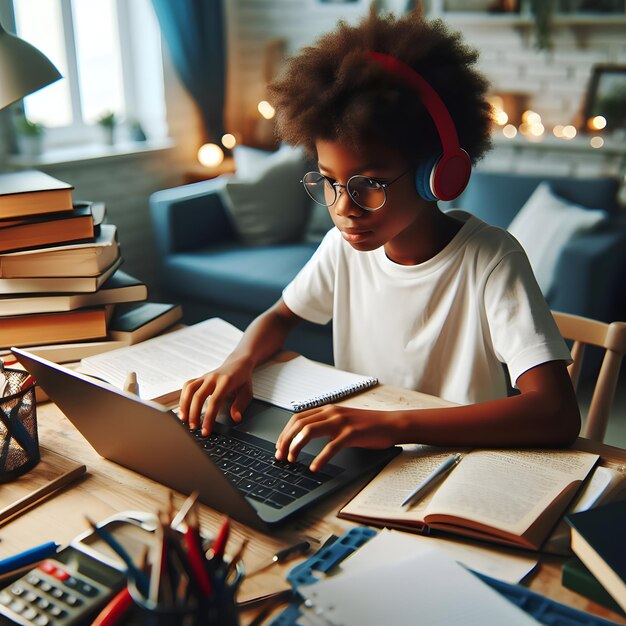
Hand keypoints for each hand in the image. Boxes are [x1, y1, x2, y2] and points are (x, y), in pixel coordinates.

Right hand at [178, 356, 253, 434]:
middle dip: (194, 414)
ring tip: (184, 420)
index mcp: (226, 381)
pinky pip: (188, 385)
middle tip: (194, 428)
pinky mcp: (200, 377)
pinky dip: (183, 397)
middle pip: (198, 396)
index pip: (214, 401)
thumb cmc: (243, 379)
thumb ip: (241, 405)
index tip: (206, 430)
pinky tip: (183, 408)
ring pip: (190, 389)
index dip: (209, 417)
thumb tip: (236, 418)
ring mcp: (205, 376)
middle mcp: (213, 378)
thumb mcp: (247, 392)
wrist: (238, 363)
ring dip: (184, 405)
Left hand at [275, 405, 399, 470]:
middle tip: (280, 456)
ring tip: (292, 460)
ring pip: (309, 432)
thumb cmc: (367, 426)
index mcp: (327, 410)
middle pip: (298, 424)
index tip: (279, 446)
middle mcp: (331, 413)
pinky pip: (330, 447)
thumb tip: (304, 437)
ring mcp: (341, 422)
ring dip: (296, 446)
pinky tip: (315, 468)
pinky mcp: (351, 434)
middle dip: (285, 440)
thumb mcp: (342, 421)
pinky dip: (320, 458)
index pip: (297, 418)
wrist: (391, 424)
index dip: (284, 432)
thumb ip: (325, 425)